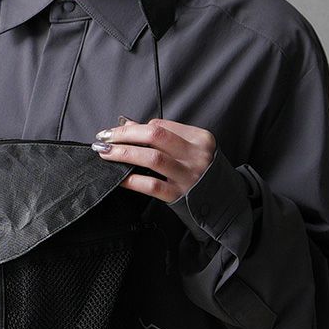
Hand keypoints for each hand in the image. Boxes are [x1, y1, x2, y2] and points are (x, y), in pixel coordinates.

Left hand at [91, 117, 215, 202]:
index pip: (162, 126)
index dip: (135, 128)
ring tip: (105, 152)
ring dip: (124, 153)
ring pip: (151, 158)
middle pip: (155, 136)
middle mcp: (196, 155)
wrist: (224, 202)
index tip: (117, 131)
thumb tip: (129, 125)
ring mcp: (188, 176)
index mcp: (200, 139)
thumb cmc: (204, 173)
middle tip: (104, 137)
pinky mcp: (179, 195)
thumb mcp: (191, 150)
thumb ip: (164, 137)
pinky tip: (118, 177)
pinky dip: (132, 180)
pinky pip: (151, 185)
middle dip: (125, 135)